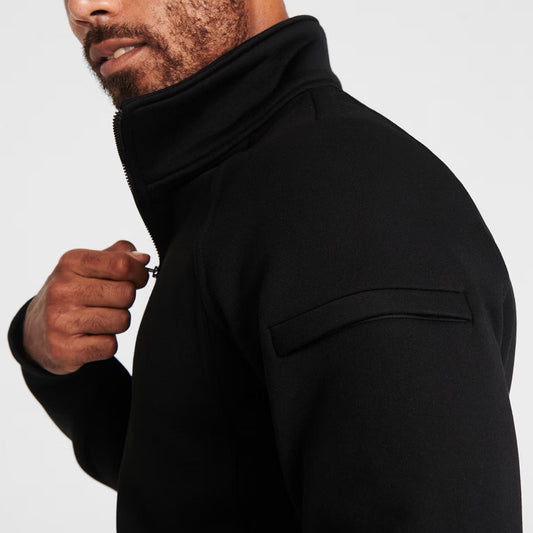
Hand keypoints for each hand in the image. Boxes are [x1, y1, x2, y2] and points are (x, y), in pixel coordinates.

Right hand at [22, 240, 149, 374]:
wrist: (37, 331)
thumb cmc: (73, 293)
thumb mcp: (89, 266)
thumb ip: (119, 256)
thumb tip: (143, 259)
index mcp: (71, 263)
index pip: (122, 264)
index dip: (139, 274)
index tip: (138, 279)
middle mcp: (62, 290)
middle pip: (127, 294)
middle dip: (127, 300)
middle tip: (111, 303)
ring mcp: (60, 320)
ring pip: (122, 320)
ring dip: (118, 322)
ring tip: (100, 319)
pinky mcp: (63, 349)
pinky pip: (110, 346)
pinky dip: (107, 344)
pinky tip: (92, 337)